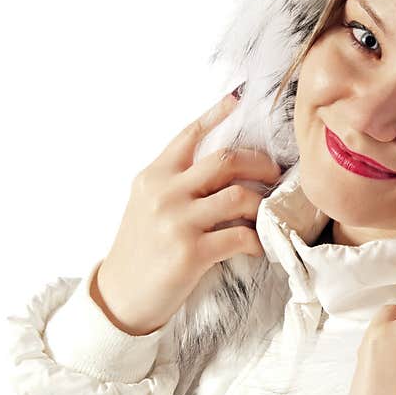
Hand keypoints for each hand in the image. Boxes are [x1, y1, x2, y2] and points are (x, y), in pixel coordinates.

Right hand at [92, 89, 282, 335]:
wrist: (120, 297)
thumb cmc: (141, 250)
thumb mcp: (147, 204)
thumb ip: (176, 183)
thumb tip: (221, 167)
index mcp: (154, 176)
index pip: (188, 136)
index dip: (215, 114)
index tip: (237, 98)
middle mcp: (164, 193)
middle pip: (226, 161)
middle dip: (260, 163)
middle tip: (275, 174)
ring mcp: (177, 221)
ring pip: (239, 196)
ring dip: (260, 205)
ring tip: (265, 215)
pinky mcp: (190, 252)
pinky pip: (240, 236)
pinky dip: (256, 240)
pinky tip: (257, 246)